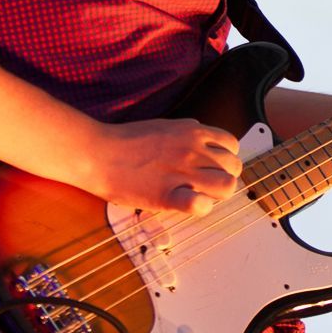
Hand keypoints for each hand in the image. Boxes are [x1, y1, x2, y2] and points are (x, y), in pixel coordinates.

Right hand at [88, 117, 242, 215]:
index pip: (231, 145)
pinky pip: (200, 205)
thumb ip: (186, 129)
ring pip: (226, 187)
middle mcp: (192, 151)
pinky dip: (201, 208)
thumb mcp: (164, 124)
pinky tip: (189, 205)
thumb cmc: (126, 140)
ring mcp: (182, 173)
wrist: (98, 153)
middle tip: (207, 185)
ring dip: (217, 195)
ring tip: (200, 195)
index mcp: (192, 132)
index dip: (225, 159)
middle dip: (225, 177)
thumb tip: (201, 130)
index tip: (212, 167)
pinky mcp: (167, 196)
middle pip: (234, 168)